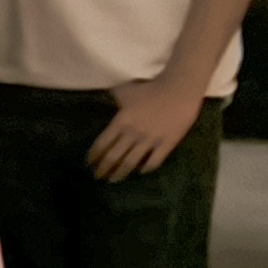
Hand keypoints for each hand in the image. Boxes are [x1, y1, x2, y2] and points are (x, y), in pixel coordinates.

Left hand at [93, 74, 209, 179]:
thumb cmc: (150, 88)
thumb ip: (114, 98)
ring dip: (120, 173)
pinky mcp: (166, 144)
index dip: (94, 155)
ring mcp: (150, 141)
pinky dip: (146, 168)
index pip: (102, 143)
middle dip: (103, 168)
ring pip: (131, 162)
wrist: (178, 89)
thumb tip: (101, 96)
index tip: (89, 163)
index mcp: (121, 122)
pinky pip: (154, 161)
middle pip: (114, 157)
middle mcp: (133, 134)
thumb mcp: (125, 90)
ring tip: (114, 179)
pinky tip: (141, 171)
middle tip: (97, 176)